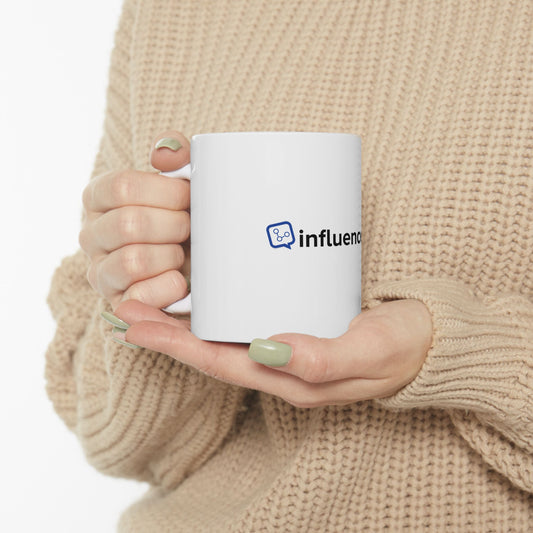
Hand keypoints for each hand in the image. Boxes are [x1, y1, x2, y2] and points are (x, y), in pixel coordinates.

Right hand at [79, 131, 190, 309]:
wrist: (195, 262)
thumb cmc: (185, 216)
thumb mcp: (183, 181)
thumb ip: (176, 155)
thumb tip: (164, 154)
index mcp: (99, 197)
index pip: (122, 187)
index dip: (166, 192)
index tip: (189, 196)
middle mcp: (91, 234)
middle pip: (129, 224)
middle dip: (174, 225)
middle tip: (191, 227)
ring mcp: (100, 272)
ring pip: (133, 261)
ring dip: (171, 256)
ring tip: (182, 253)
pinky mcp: (117, 303)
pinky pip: (139, 297)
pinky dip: (169, 287)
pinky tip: (181, 280)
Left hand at [112, 298, 432, 406]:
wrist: (430, 340)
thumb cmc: (402, 347)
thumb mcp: (369, 351)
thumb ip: (322, 358)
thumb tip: (267, 349)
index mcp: (291, 379)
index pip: (219, 363)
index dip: (174, 345)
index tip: (134, 323)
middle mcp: (281, 366)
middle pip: (211, 350)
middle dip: (166, 332)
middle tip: (127, 305)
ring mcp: (287, 348)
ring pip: (224, 337)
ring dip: (186, 320)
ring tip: (151, 296)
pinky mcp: (298, 324)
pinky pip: (247, 321)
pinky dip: (219, 308)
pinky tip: (207, 290)